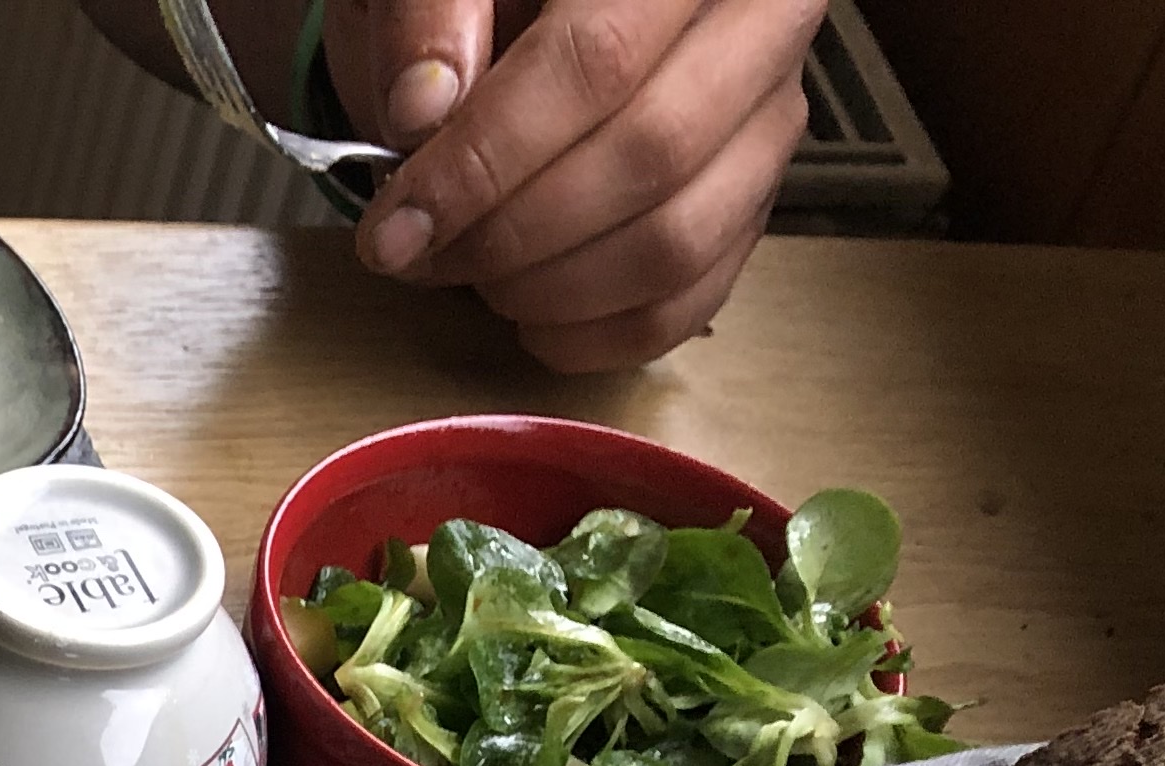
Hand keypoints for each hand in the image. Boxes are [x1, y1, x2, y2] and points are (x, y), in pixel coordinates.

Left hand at [322, 0, 823, 371]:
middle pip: (653, 154)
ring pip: (679, 240)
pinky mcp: (750, 204)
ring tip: (469, 276)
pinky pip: (689, 299)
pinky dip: (594, 334)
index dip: (486, 159)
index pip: (596, 62)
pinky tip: (525, 317)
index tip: (399, 226)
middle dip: (513, 232)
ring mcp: (766, 121)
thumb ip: (429, 16)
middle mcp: (758, 26)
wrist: (523, 10)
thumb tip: (423, 108)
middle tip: (421, 256)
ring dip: (549, 290)